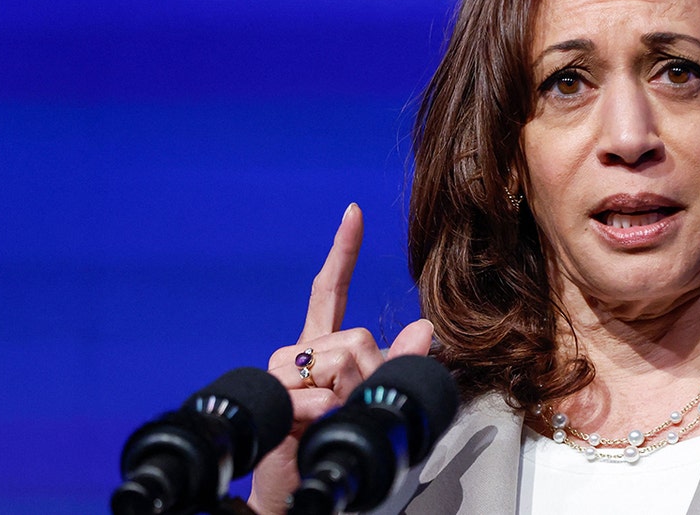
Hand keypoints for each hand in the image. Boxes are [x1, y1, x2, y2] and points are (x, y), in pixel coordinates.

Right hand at [248, 203, 434, 514]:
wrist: (301, 486)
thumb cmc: (339, 440)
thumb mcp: (378, 398)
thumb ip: (400, 363)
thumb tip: (426, 328)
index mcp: (322, 345)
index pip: (329, 290)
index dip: (342, 252)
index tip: (353, 213)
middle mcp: (299, 352)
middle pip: (354, 335)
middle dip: (370, 372)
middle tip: (357, 404)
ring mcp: (282, 376)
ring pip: (338, 359)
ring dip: (350, 395)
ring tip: (336, 418)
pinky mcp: (273, 403)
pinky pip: (317, 396)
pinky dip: (330, 415)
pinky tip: (321, 427)